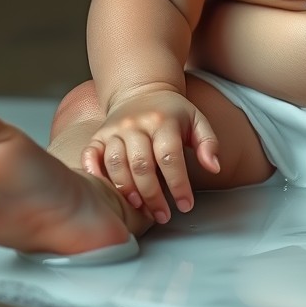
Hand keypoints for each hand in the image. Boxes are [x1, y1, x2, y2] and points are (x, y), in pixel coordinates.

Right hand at [82, 90, 219, 222]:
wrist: (141, 90)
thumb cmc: (172, 112)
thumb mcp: (197, 120)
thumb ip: (208, 143)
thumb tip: (214, 168)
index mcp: (163, 121)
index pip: (170, 157)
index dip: (178, 185)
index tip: (186, 206)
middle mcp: (136, 124)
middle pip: (142, 165)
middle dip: (153, 196)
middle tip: (163, 216)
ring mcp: (115, 130)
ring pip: (116, 164)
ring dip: (127, 191)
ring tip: (140, 208)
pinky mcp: (98, 136)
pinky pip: (91, 156)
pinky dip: (95, 174)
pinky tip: (106, 193)